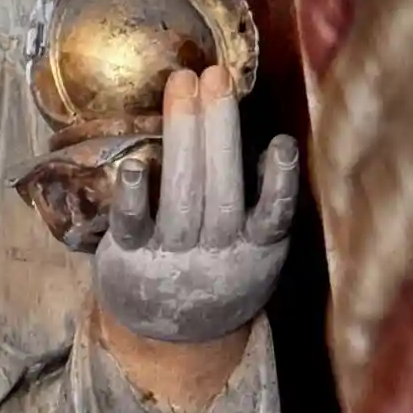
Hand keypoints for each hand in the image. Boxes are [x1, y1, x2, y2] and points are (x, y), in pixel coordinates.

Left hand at [94, 66, 297, 345]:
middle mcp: (217, 253)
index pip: (272, 217)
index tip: (282, 143)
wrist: (169, 338)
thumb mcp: (250, 251)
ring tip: (182, 86)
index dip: (280, 184)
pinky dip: (134, 196)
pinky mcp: (130, 256)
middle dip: (219, 127)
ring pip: (183, 195)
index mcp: (255, 251)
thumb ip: (259, 206)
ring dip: (183, 136)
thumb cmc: (213, 271)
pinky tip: (134, 162)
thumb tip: (271, 146)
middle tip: (215, 74)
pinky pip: (133, 225)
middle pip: (222, 189)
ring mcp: (173, 256)